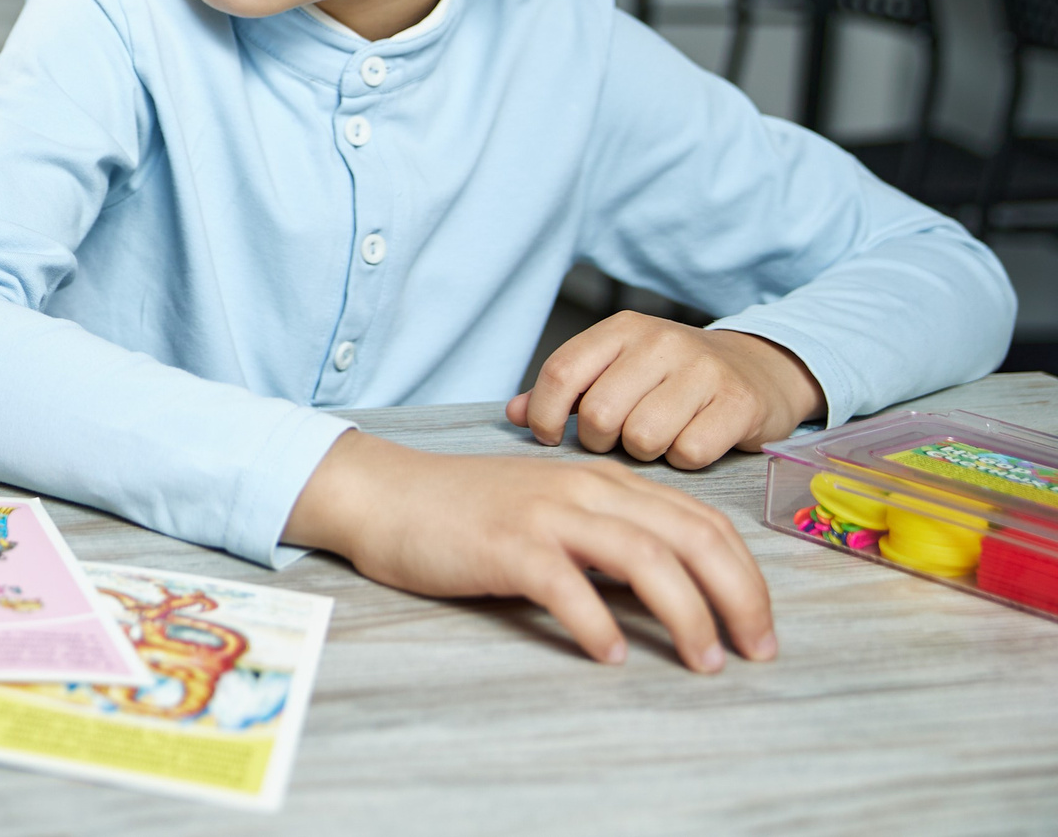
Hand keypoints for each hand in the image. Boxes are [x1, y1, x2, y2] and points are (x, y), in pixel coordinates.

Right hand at [284, 430, 775, 671]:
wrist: (384, 494)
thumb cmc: (464, 511)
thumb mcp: (549, 509)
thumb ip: (605, 536)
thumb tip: (666, 589)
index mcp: (603, 482)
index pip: (702, 521)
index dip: (745, 575)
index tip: (760, 626)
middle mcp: (585, 490)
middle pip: (692, 537)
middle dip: (739, 597)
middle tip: (757, 650)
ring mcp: (546, 515)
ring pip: (647, 560)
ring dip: (688, 616)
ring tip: (704, 661)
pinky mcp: (507, 546)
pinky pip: (570, 588)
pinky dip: (600, 626)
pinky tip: (612, 656)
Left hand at [506, 313, 825, 468]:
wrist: (758, 368)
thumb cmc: (671, 377)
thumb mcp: (616, 368)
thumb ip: (563, 390)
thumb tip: (514, 414)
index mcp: (621, 329)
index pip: (561, 372)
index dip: (546, 414)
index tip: (550, 436)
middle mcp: (661, 341)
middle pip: (599, 414)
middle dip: (599, 440)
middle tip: (616, 438)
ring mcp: (703, 370)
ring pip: (642, 438)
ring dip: (643, 452)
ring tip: (656, 438)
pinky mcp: (739, 403)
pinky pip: (688, 453)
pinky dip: (683, 459)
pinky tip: (690, 443)